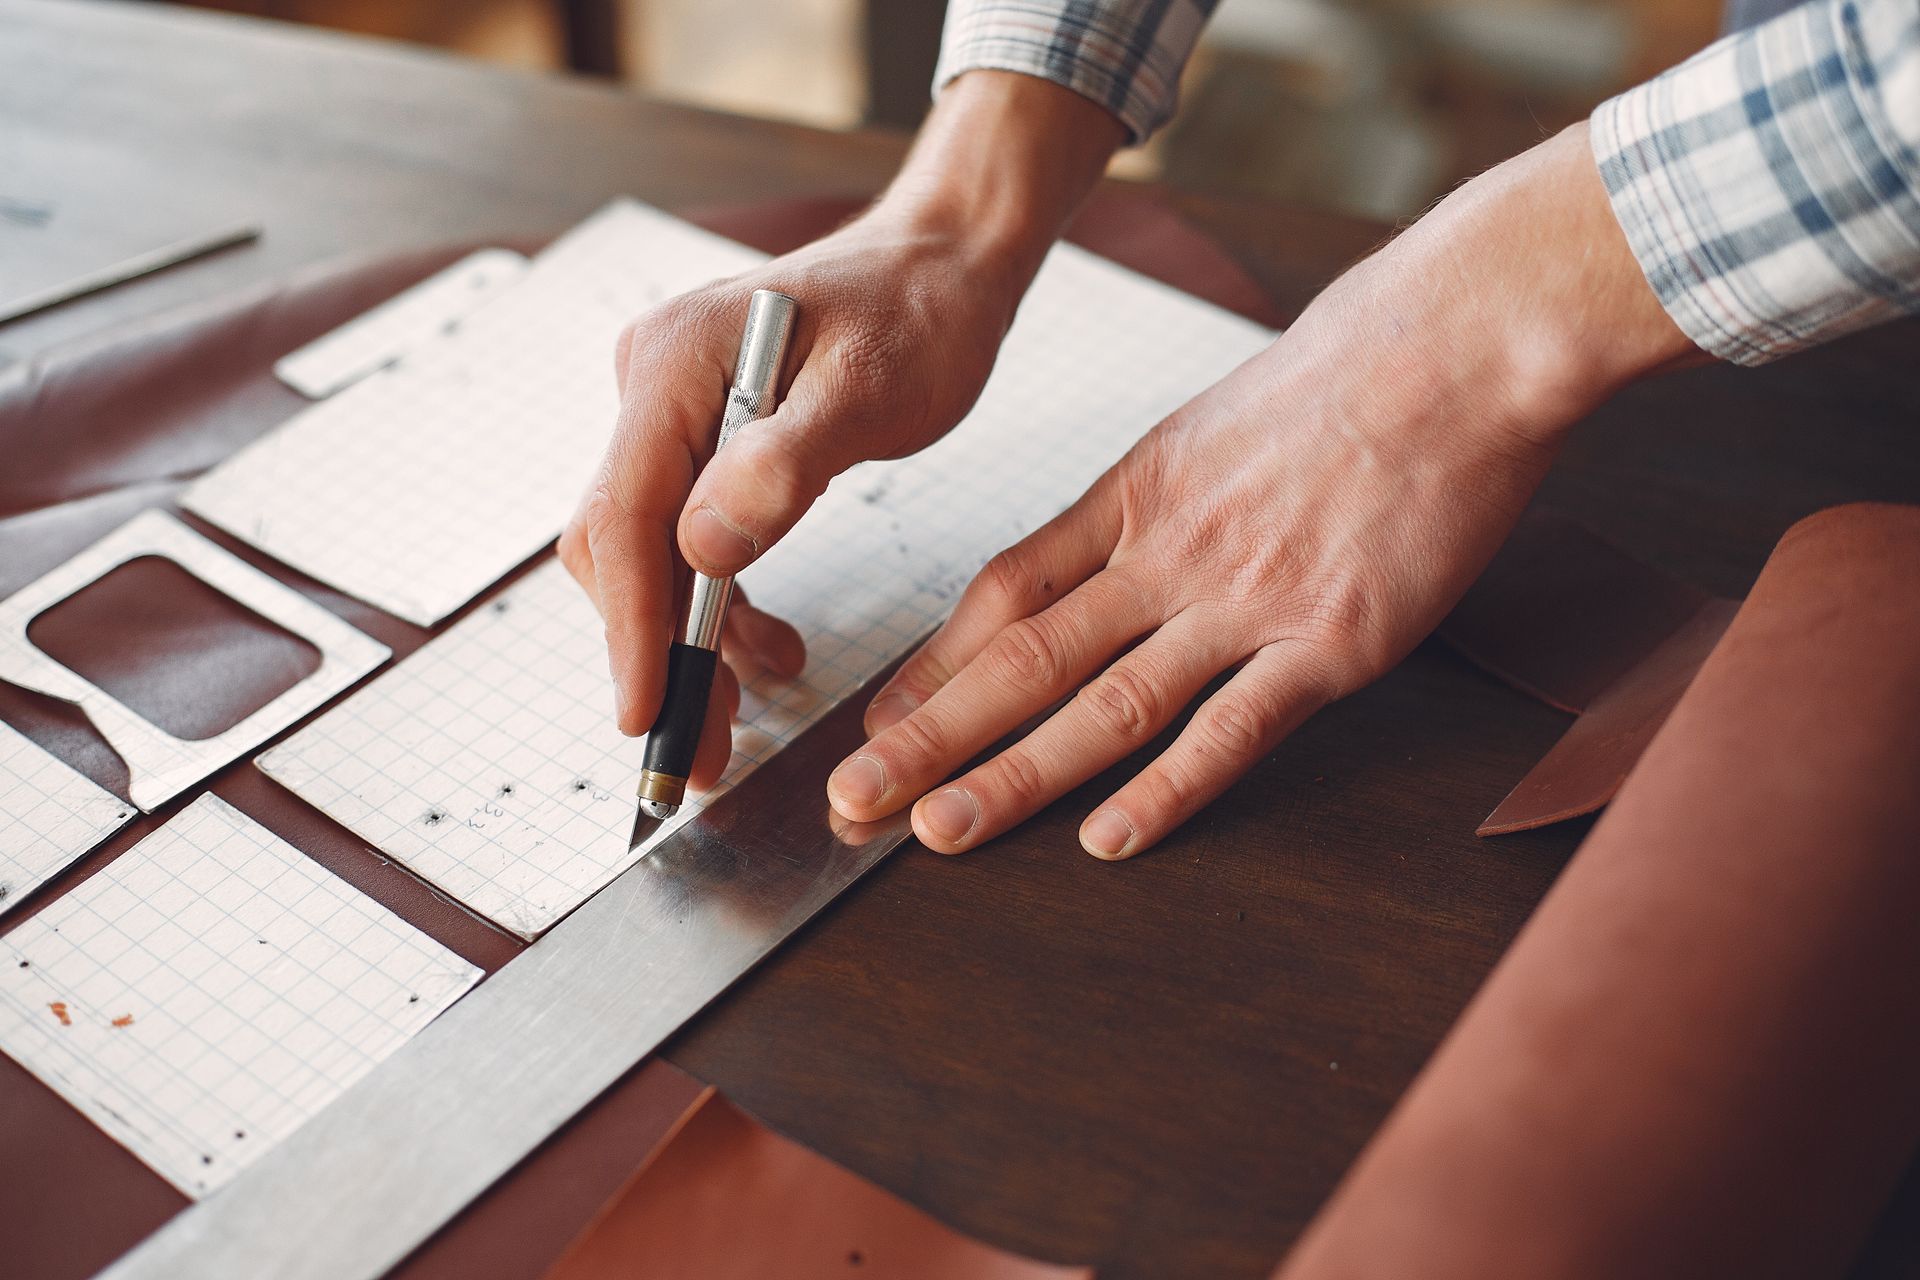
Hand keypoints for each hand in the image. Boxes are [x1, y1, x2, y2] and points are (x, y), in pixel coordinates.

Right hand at [560, 72, 1124, 787]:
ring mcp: (670, 414)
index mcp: (674, 366)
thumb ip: (785, 465)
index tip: (646, 714)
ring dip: (691, 640)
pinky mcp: (701, 441)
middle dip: (659, 654)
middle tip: (700, 752)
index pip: (626, 516)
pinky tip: (764, 645)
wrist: (942, 266)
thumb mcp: (870, 389)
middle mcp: (651, 388)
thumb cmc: (919, 314)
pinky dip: (716, 605)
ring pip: (650, 556)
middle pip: (622, 547)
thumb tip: (703, 549)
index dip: (633, 627)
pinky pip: (685, 540)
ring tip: (746, 708)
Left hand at [826, 123, 1697, 857]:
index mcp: (1136, 493)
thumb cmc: (1350, 367)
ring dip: (1012, 775)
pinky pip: (1234, 728)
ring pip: (1105, 704)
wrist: (1460, 338)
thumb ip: (1158, 498)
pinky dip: (1168, 789)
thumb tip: (1110, 549)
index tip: (877, 721)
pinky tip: (1109, 837)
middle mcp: (1170, 551)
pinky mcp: (1334, 639)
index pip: (1005, 593)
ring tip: (936, 832)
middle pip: (1023, 658)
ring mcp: (1247, 598)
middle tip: (849, 800)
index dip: (933, 667)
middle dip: (928, 739)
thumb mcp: (1215, 420)